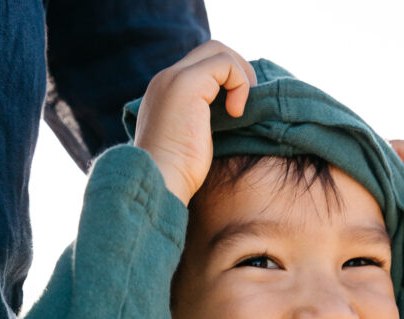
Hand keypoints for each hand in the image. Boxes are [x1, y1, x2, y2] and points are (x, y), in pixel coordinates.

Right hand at [134, 41, 256, 205]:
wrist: (160, 183)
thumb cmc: (177, 175)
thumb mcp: (192, 141)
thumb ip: (204, 121)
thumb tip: (235, 115)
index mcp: (165, 93)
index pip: (201, 66)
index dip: (227, 80)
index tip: (236, 109)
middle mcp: (166, 79)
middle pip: (211, 50)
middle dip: (238, 71)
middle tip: (244, 104)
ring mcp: (174, 78)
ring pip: (219, 51)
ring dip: (241, 76)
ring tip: (240, 109)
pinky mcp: (187, 84)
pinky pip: (225, 64)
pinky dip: (239, 84)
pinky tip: (235, 112)